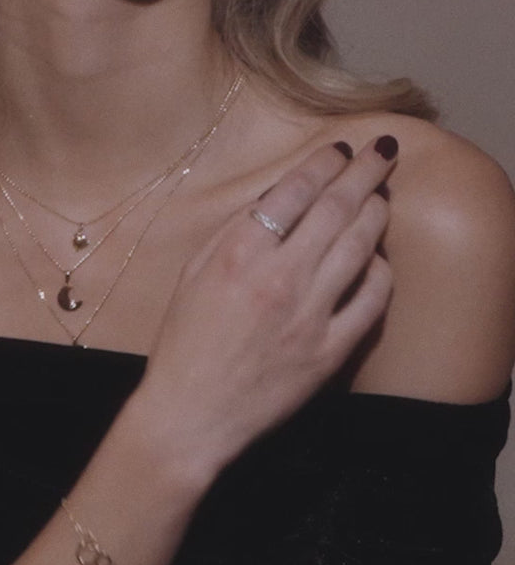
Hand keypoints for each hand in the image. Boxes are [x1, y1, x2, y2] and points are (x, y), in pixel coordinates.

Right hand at [138, 137, 396, 471]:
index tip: (340, 150)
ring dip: (376, 212)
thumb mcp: (192, 274)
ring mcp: (310, 315)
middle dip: (364, 173)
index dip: (323, 164)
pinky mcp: (330, 351)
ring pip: (360, 247)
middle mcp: (278, 277)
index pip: (294, 192)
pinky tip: (377, 257)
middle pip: (336, 210)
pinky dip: (380, 271)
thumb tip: (274, 200)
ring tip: (382, 194)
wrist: (191, 414)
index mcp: (238, 254)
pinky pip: (372, 301)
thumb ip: (231, 233)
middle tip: (382, 152)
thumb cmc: (182, 343)